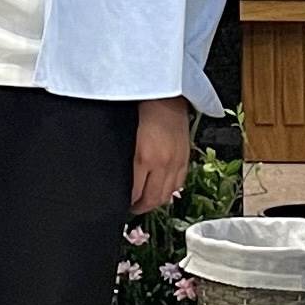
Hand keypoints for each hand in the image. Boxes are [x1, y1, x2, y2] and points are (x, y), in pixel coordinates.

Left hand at [131, 99, 194, 215]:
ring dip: (155, 202)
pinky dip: (169, 191)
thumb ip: (124, 159)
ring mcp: (176, 162)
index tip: (120, 204)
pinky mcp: (185, 159)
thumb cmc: (141, 110)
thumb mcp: (125, 136)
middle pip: (152, 199)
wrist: (165, 96)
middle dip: (140, 207)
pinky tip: (161, 190)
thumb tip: (118, 177)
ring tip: (145, 201)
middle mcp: (162, 163)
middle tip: (131, 208)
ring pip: (167, 196)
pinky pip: (178, 184)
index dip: (127, 202)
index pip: (134, 193)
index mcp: (144, 157)